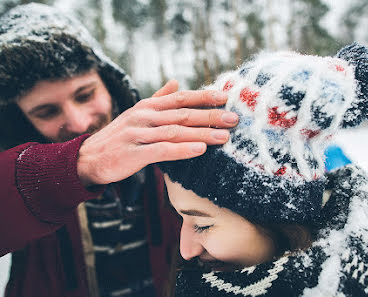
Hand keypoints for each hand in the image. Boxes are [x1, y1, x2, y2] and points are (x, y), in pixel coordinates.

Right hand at [77, 80, 237, 186]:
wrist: (88, 157)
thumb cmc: (119, 136)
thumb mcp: (137, 112)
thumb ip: (158, 98)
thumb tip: (176, 81)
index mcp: (148, 106)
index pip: (181, 98)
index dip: (204, 97)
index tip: (226, 98)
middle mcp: (144, 116)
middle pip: (183, 113)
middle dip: (210, 115)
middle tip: (234, 118)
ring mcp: (138, 134)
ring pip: (176, 131)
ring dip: (203, 133)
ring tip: (225, 137)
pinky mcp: (134, 154)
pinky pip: (162, 151)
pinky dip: (183, 150)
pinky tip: (201, 150)